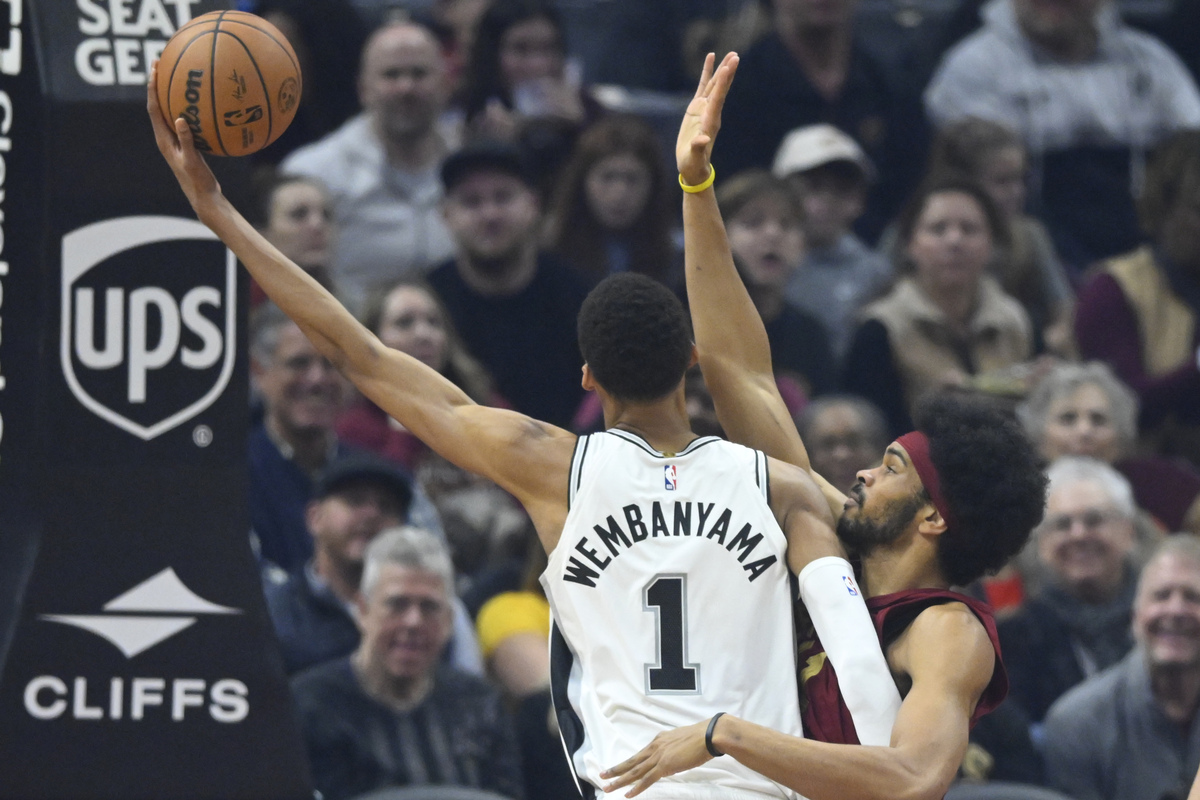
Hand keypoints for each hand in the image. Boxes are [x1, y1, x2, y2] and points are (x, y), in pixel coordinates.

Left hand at [146, 62, 222, 217]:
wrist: (203, 197)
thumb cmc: (197, 181)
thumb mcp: (192, 161)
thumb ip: (186, 140)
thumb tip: (180, 119)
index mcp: (163, 139)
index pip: (153, 108)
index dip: (152, 89)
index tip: (154, 70)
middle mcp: (166, 137)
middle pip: (157, 105)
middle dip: (157, 85)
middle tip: (160, 64)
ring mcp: (175, 140)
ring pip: (169, 111)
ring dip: (170, 94)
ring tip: (175, 76)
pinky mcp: (185, 143)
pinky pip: (184, 120)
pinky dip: (188, 108)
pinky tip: (200, 102)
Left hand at [600, 719, 711, 796]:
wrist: (708, 735)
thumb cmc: (700, 738)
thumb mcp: (680, 741)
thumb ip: (672, 748)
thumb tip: (670, 755)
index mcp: (659, 741)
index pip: (640, 755)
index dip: (628, 763)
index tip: (618, 768)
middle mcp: (655, 748)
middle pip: (631, 761)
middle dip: (616, 770)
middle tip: (602, 776)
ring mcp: (658, 756)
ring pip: (635, 771)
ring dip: (620, 780)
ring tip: (608, 787)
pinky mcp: (665, 765)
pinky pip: (647, 779)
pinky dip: (636, 787)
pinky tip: (627, 794)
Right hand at [676, 52, 737, 186]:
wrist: (693, 167)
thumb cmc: (693, 164)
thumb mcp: (694, 158)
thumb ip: (698, 147)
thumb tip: (703, 139)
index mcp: (710, 121)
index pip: (718, 98)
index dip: (723, 82)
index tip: (729, 67)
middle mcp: (711, 112)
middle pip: (720, 88)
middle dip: (727, 72)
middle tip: (735, 56)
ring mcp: (704, 108)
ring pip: (714, 84)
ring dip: (721, 70)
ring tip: (729, 54)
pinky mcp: (697, 108)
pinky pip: (703, 86)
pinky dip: (706, 73)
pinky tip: (710, 59)